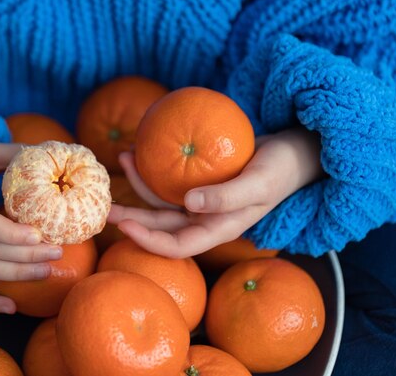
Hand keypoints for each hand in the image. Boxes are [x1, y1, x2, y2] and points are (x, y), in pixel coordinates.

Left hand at [108, 128, 324, 257]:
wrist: (293, 152)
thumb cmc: (280, 169)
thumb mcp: (258, 183)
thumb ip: (226, 197)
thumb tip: (189, 203)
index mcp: (218, 229)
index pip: (177, 246)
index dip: (148, 241)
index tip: (123, 224)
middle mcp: (205, 220)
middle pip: (160, 226)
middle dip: (130, 217)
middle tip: (102, 205)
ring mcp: (200, 202)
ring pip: (161, 202)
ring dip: (138, 184)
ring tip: (122, 156)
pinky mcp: (199, 183)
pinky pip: (169, 180)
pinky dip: (153, 168)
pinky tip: (140, 149)